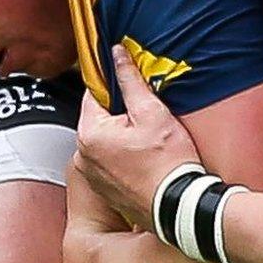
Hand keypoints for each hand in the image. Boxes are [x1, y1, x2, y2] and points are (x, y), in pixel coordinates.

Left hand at [73, 45, 205, 230]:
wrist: (178, 206)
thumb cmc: (167, 164)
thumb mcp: (152, 113)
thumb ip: (130, 81)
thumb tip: (117, 56)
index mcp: (90, 133)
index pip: (93, 93)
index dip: (114, 85)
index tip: (130, 84)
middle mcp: (83, 156)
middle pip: (99, 118)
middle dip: (121, 113)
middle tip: (148, 116)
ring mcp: (92, 175)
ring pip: (104, 140)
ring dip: (122, 135)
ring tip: (150, 140)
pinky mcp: (103, 189)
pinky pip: (108, 161)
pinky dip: (123, 155)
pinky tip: (145, 158)